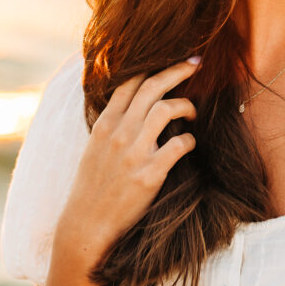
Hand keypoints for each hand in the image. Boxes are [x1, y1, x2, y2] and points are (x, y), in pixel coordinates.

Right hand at [54, 57, 200, 263]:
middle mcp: (119, 133)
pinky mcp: (149, 174)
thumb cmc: (92, 186)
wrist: (87, 225)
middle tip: (197, 64)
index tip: (172, 60)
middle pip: (153, 88)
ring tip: (193, 113)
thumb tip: (135, 107)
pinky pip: (179, 144)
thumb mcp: (95, 148)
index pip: (130, 82)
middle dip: (178, 70)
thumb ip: (113, 125)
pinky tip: (188, 143)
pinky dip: (189, 139)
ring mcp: (134, 153)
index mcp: (105, 124)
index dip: (154, 66)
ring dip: (187, 105)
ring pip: (167, 109)